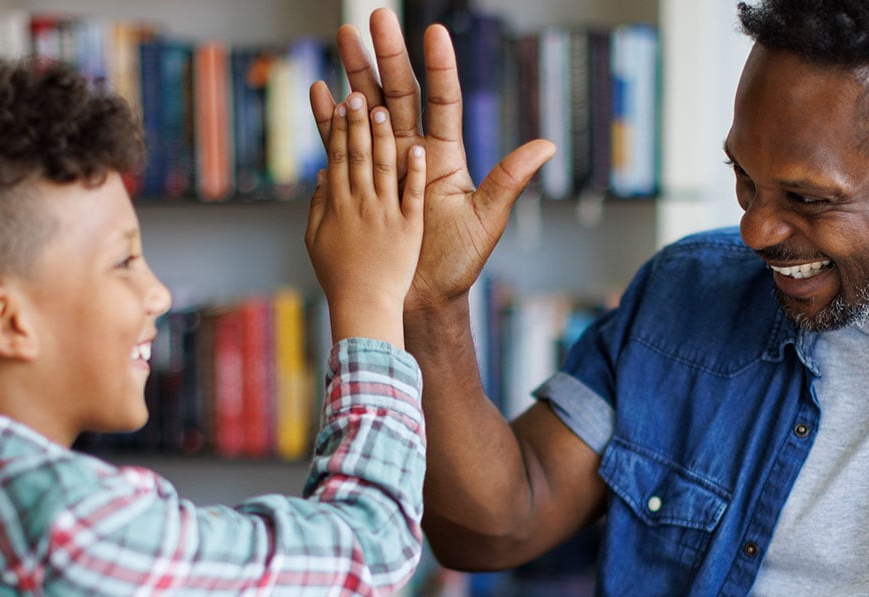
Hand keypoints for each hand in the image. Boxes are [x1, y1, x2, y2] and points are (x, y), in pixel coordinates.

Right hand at [304, 91, 426, 346]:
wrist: (366, 310)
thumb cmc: (339, 278)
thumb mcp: (315, 241)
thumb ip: (319, 206)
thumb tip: (323, 174)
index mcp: (338, 204)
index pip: (339, 156)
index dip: (339, 128)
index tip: (340, 102)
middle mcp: (362, 204)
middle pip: (359, 153)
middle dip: (359, 122)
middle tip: (358, 93)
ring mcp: (387, 214)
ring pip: (384, 167)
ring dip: (384, 137)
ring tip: (385, 110)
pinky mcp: (409, 229)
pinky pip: (412, 196)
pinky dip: (415, 174)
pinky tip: (418, 151)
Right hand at [310, 8, 554, 311]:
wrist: (422, 296)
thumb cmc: (457, 262)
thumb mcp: (486, 219)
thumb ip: (509, 180)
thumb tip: (547, 146)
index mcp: (443, 155)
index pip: (442, 99)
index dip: (440, 67)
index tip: (434, 32)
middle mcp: (413, 151)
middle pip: (398, 92)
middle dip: (386, 54)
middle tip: (374, 17)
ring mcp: (384, 163)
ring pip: (367, 108)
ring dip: (355, 73)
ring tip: (343, 37)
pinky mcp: (362, 182)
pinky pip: (342, 144)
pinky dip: (329, 119)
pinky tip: (321, 90)